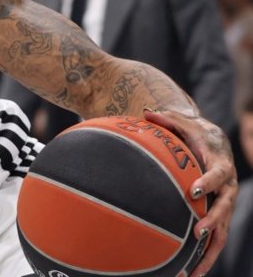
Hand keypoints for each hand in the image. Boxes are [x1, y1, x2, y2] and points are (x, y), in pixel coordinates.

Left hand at [144, 109, 237, 276]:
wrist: (213, 141)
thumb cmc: (194, 133)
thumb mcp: (183, 123)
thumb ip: (167, 119)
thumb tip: (146, 112)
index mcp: (219, 164)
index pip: (216, 174)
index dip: (207, 183)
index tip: (193, 192)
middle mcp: (226, 187)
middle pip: (224, 207)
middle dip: (213, 220)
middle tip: (197, 232)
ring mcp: (224, 204)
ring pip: (223, 231)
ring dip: (211, 251)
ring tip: (195, 271)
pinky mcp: (219, 216)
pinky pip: (216, 240)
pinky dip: (206, 257)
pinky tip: (192, 273)